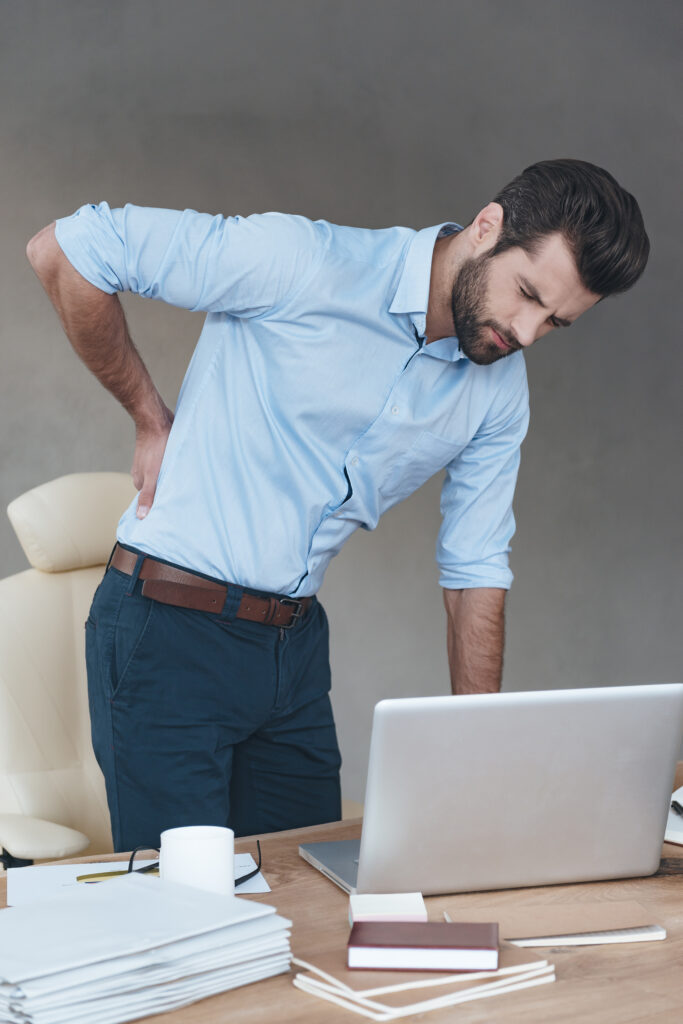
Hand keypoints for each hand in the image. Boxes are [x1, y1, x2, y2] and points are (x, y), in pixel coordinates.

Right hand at [131, 404, 173, 518]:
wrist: (156, 420)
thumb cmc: (155, 446)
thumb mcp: (153, 474)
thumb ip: (148, 495)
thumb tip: (141, 516)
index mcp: (140, 481)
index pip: (150, 501)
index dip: (159, 507)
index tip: (171, 514)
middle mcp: (144, 473)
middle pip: (157, 489)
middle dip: (168, 495)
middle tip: (183, 503)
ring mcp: (151, 463)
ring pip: (163, 478)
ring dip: (173, 482)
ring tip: (186, 490)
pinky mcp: (160, 454)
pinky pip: (168, 467)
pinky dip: (174, 471)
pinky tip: (184, 473)